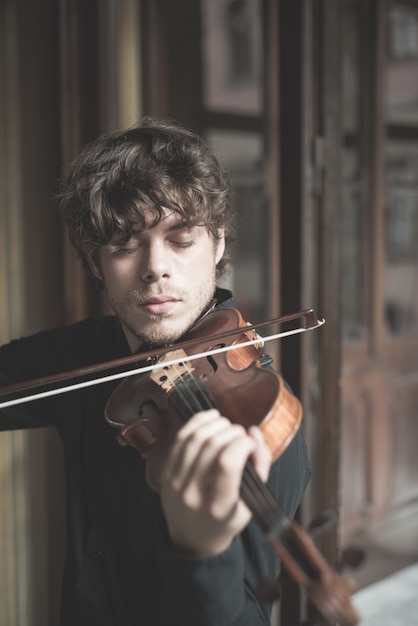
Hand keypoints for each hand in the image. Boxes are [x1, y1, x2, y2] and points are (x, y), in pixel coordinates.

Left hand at [160, 409, 271, 556]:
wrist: (192, 537)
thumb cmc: (226, 519)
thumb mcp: (251, 503)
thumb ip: (260, 467)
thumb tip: (254, 433)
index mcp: (218, 508)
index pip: (227, 464)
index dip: (242, 444)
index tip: (249, 443)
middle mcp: (193, 495)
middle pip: (211, 447)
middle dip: (231, 432)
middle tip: (240, 434)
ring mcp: (176, 483)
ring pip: (194, 439)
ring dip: (215, 424)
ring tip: (228, 425)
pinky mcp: (165, 473)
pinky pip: (180, 439)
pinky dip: (197, 422)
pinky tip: (211, 418)